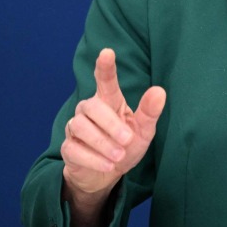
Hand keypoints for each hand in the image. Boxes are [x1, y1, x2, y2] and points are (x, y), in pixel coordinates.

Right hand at [61, 48, 165, 200]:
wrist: (106, 174)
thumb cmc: (126, 145)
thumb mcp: (143, 130)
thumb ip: (149, 112)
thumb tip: (159, 91)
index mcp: (110, 101)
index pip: (105, 80)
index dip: (105, 67)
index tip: (107, 52)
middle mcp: (89, 110)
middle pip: (93, 107)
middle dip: (110, 124)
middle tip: (127, 139)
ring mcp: (75, 128)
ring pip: (81, 127)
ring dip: (102, 143)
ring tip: (119, 156)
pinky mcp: (67, 148)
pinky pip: (74, 149)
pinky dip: (93, 159)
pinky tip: (108, 166)